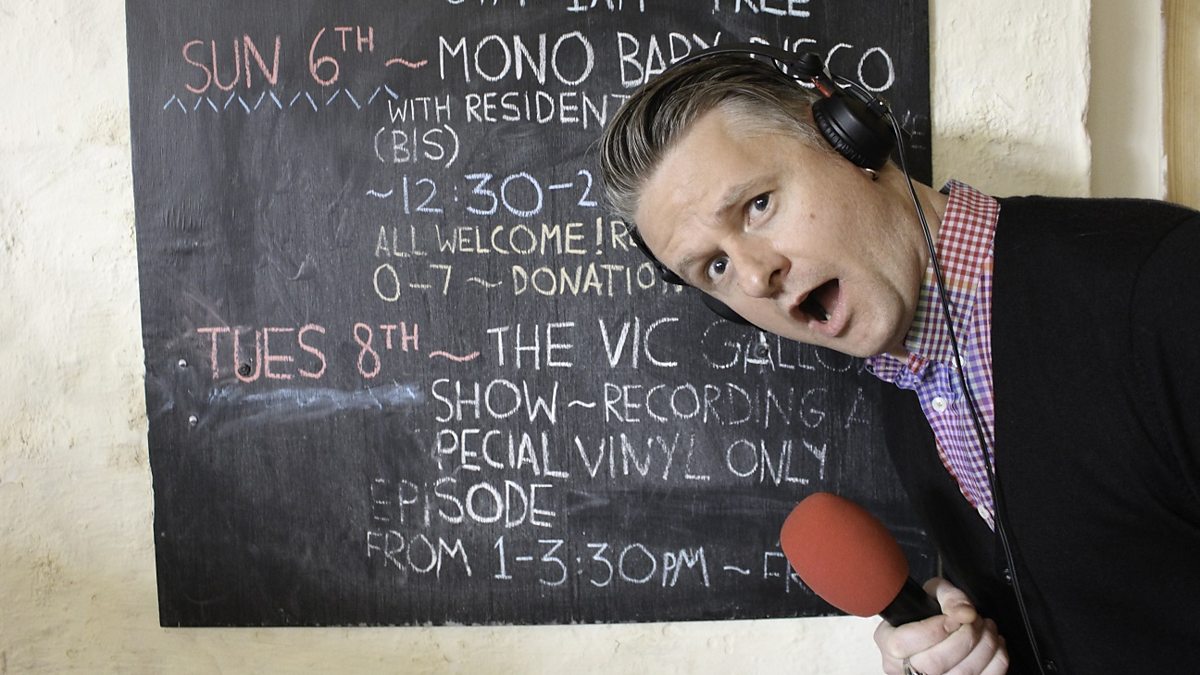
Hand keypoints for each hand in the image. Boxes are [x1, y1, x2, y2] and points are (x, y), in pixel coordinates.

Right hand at [873, 577, 1007, 674]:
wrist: (932, 639)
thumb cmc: (928, 618)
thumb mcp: (930, 596)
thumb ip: (947, 595)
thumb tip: (965, 612)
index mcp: (890, 644)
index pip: (904, 643)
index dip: (936, 628)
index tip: (954, 617)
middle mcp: (905, 670)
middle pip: (934, 663)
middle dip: (965, 636)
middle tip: (975, 620)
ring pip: (961, 674)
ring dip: (984, 646)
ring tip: (986, 628)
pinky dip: (997, 661)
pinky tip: (994, 645)